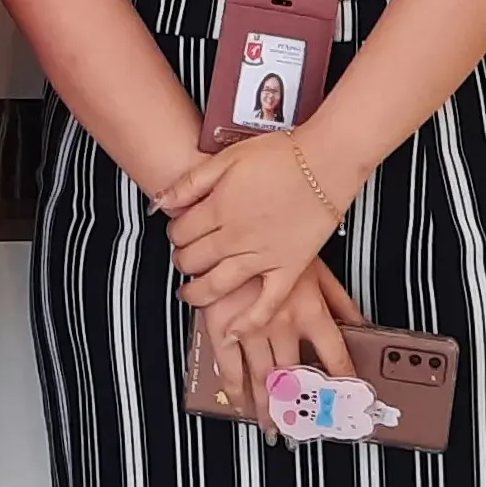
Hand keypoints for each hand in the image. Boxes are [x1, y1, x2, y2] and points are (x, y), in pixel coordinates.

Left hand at [158, 124, 351, 325]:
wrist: (326, 161)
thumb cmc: (279, 155)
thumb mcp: (227, 158)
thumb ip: (190, 183)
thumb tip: (159, 203)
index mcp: (218, 209)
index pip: (181, 232)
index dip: (175, 232)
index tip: (180, 231)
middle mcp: (236, 238)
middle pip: (194, 260)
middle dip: (183, 260)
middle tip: (185, 258)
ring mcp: (262, 257)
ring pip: (218, 285)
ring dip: (198, 293)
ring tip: (189, 293)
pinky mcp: (289, 269)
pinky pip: (266, 304)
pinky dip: (248, 321)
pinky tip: (232, 331)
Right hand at [213, 257, 365, 438]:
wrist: (232, 222)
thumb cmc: (275, 241)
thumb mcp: (317, 268)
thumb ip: (341, 301)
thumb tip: (363, 325)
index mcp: (310, 310)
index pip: (335, 357)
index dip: (344, 383)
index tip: (350, 404)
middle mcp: (282, 324)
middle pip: (296, 378)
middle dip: (301, 408)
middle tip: (304, 429)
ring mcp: (250, 327)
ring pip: (263, 379)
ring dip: (269, 408)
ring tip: (273, 428)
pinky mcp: (221, 325)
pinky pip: (229, 367)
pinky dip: (235, 390)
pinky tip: (240, 403)